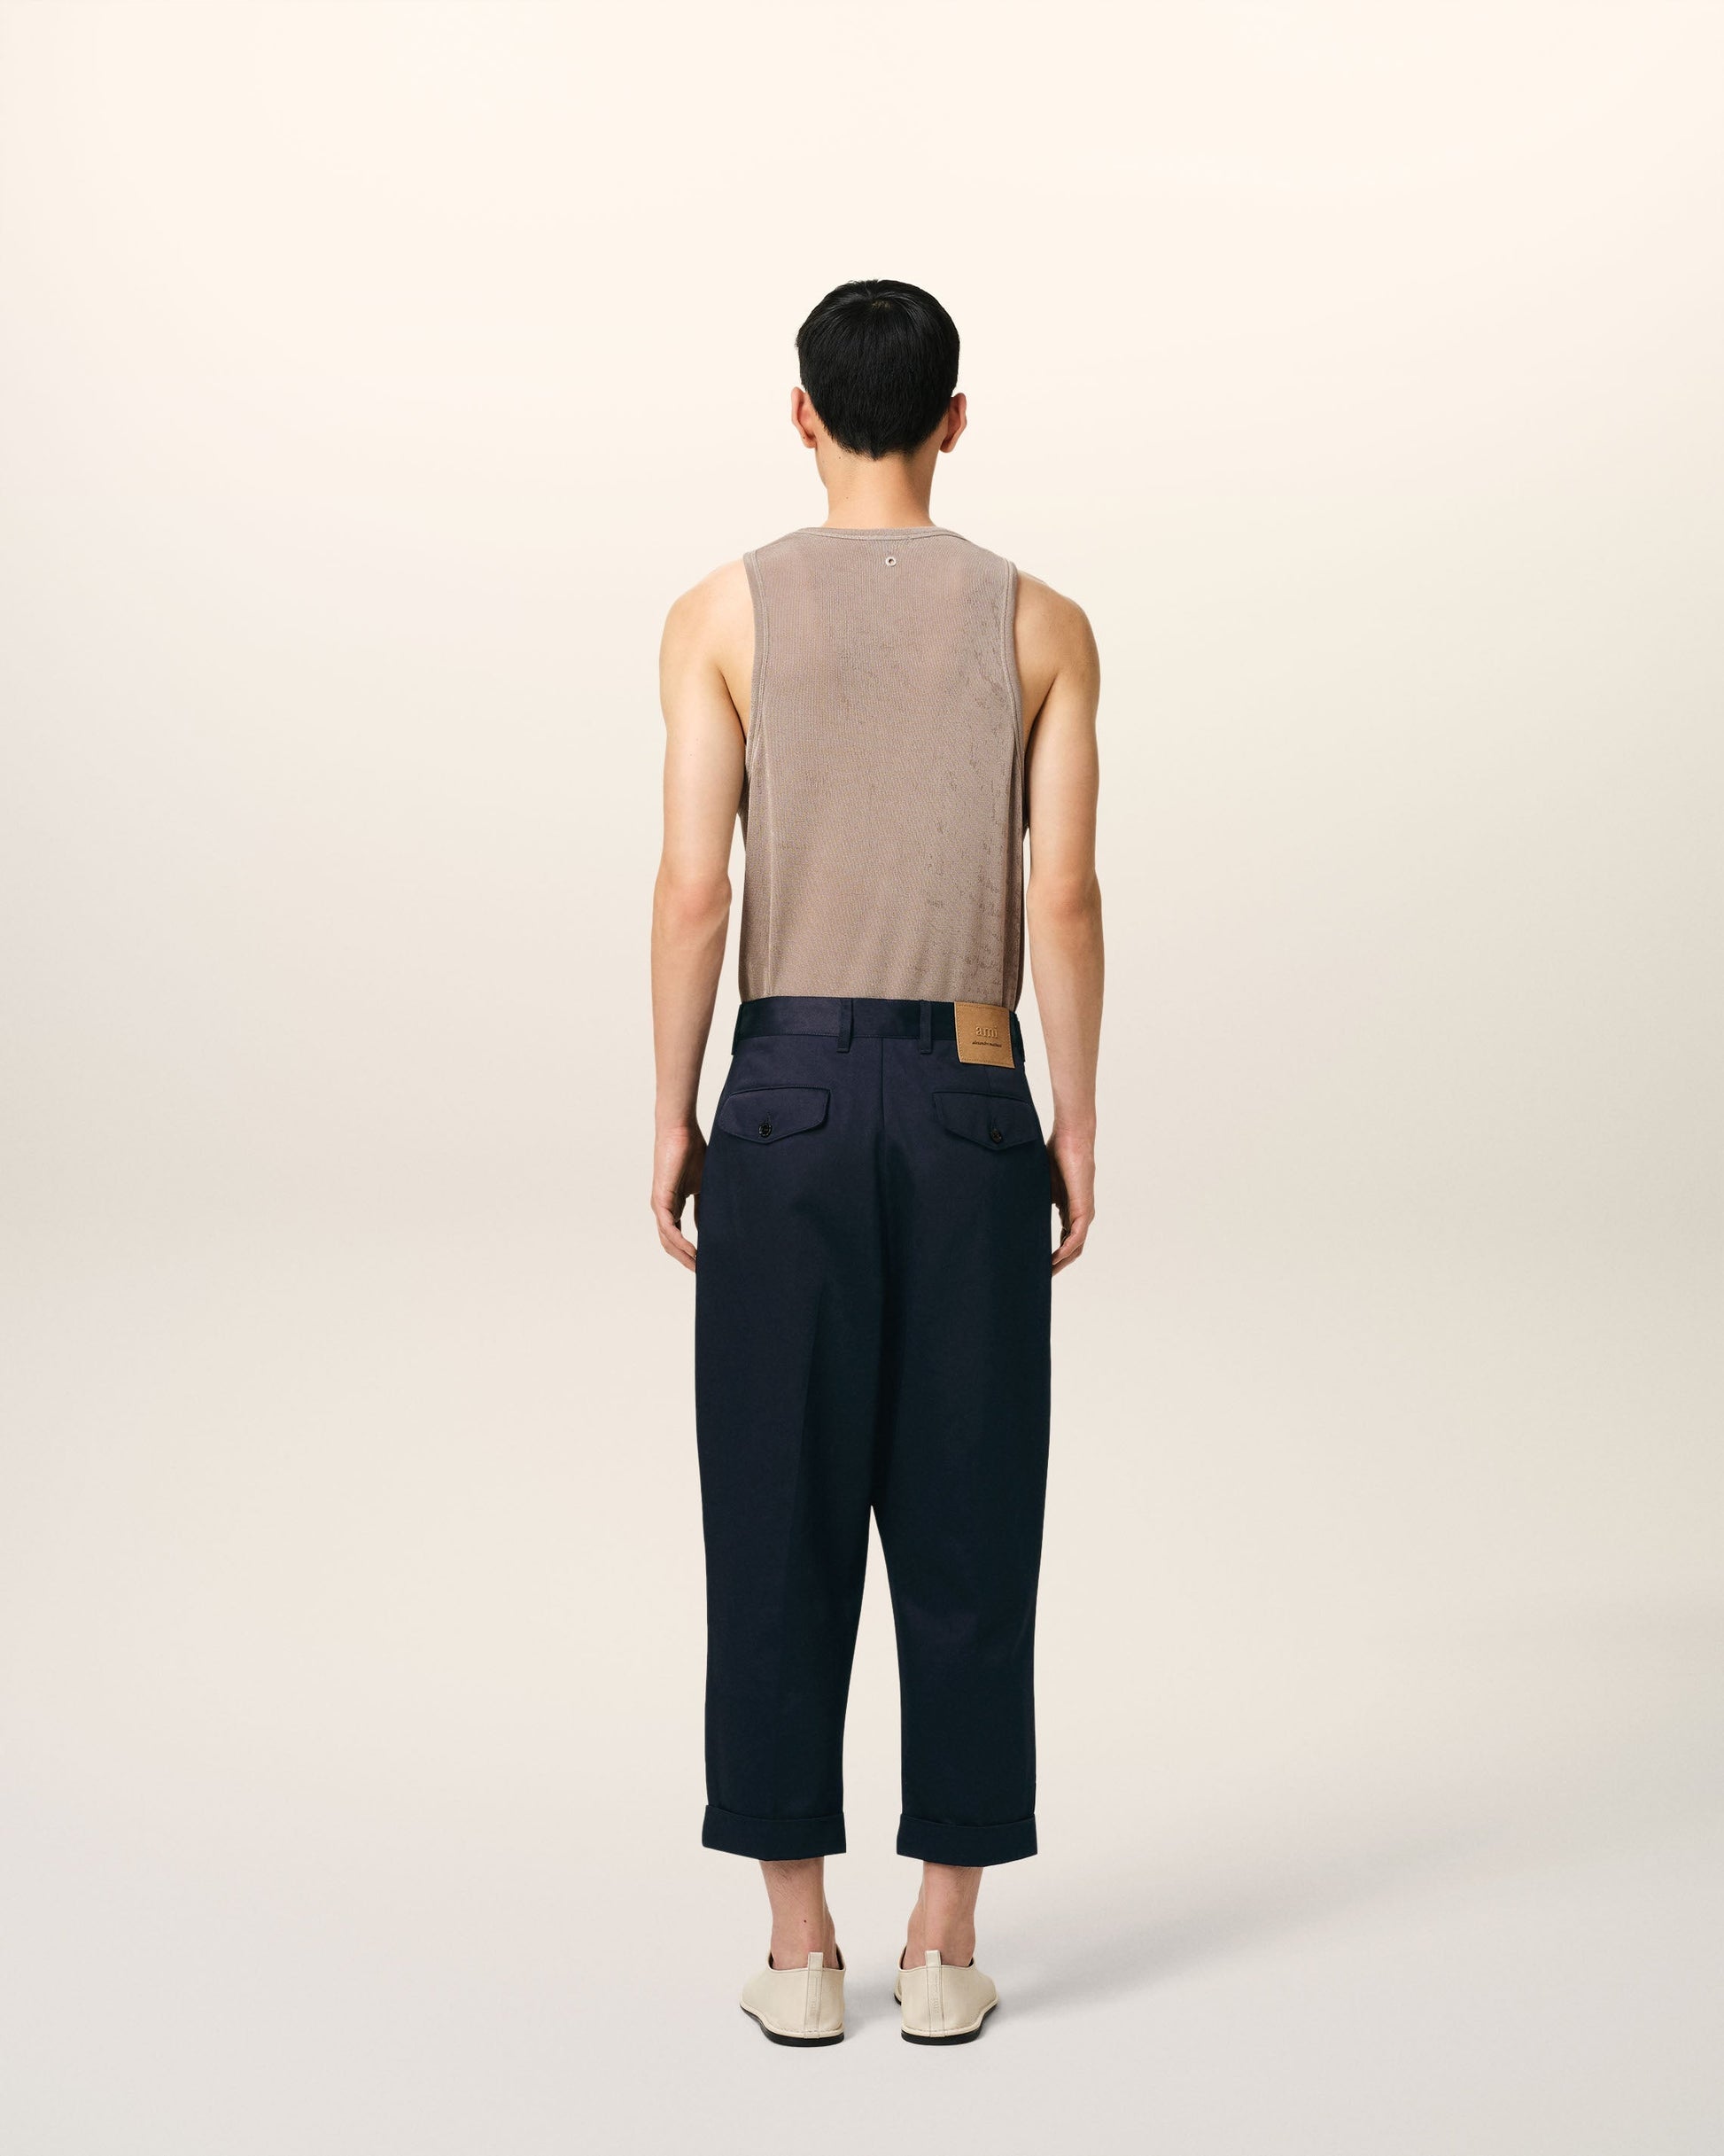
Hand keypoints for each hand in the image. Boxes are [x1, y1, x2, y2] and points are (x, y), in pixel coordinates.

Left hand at [652, 1123, 706, 1271]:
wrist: (681, 1132)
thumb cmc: (692, 1152)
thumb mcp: (703, 1186)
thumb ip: (704, 1206)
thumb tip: (708, 1227)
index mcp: (673, 1205)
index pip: (678, 1236)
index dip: (689, 1252)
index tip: (705, 1264)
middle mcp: (663, 1208)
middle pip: (670, 1243)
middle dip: (686, 1260)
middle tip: (703, 1272)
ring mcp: (660, 1205)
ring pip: (668, 1240)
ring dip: (683, 1256)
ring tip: (699, 1267)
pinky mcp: (660, 1199)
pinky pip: (668, 1228)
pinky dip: (680, 1242)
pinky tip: (693, 1252)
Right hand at [1047, 1124, 1094, 1274]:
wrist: (1071, 1139)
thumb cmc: (1056, 1154)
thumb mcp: (1041, 1184)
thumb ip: (1034, 1199)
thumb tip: (1011, 1206)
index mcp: (1070, 1210)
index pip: (1065, 1240)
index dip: (1053, 1255)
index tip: (1039, 1266)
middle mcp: (1080, 1215)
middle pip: (1071, 1249)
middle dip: (1057, 1264)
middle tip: (1041, 1277)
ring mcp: (1084, 1213)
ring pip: (1075, 1247)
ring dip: (1061, 1262)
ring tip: (1046, 1274)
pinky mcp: (1084, 1209)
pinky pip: (1076, 1237)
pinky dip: (1066, 1250)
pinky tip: (1053, 1259)